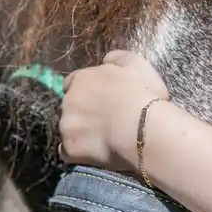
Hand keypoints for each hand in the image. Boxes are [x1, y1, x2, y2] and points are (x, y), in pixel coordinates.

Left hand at [59, 50, 170, 170]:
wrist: (144, 130)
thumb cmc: (143, 94)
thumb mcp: (136, 64)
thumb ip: (117, 58)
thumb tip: (107, 59)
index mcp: (82, 79)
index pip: (73, 82)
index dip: (88, 90)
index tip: (102, 98)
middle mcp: (68, 101)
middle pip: (70, 105)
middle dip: (84, 110)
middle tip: (107, 119)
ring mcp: (67, 126)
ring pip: (68, 128)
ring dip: (81, 131)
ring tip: (103, 139)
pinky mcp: (71, 149)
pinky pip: (67, 151)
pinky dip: (77, 151)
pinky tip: (92, 153)